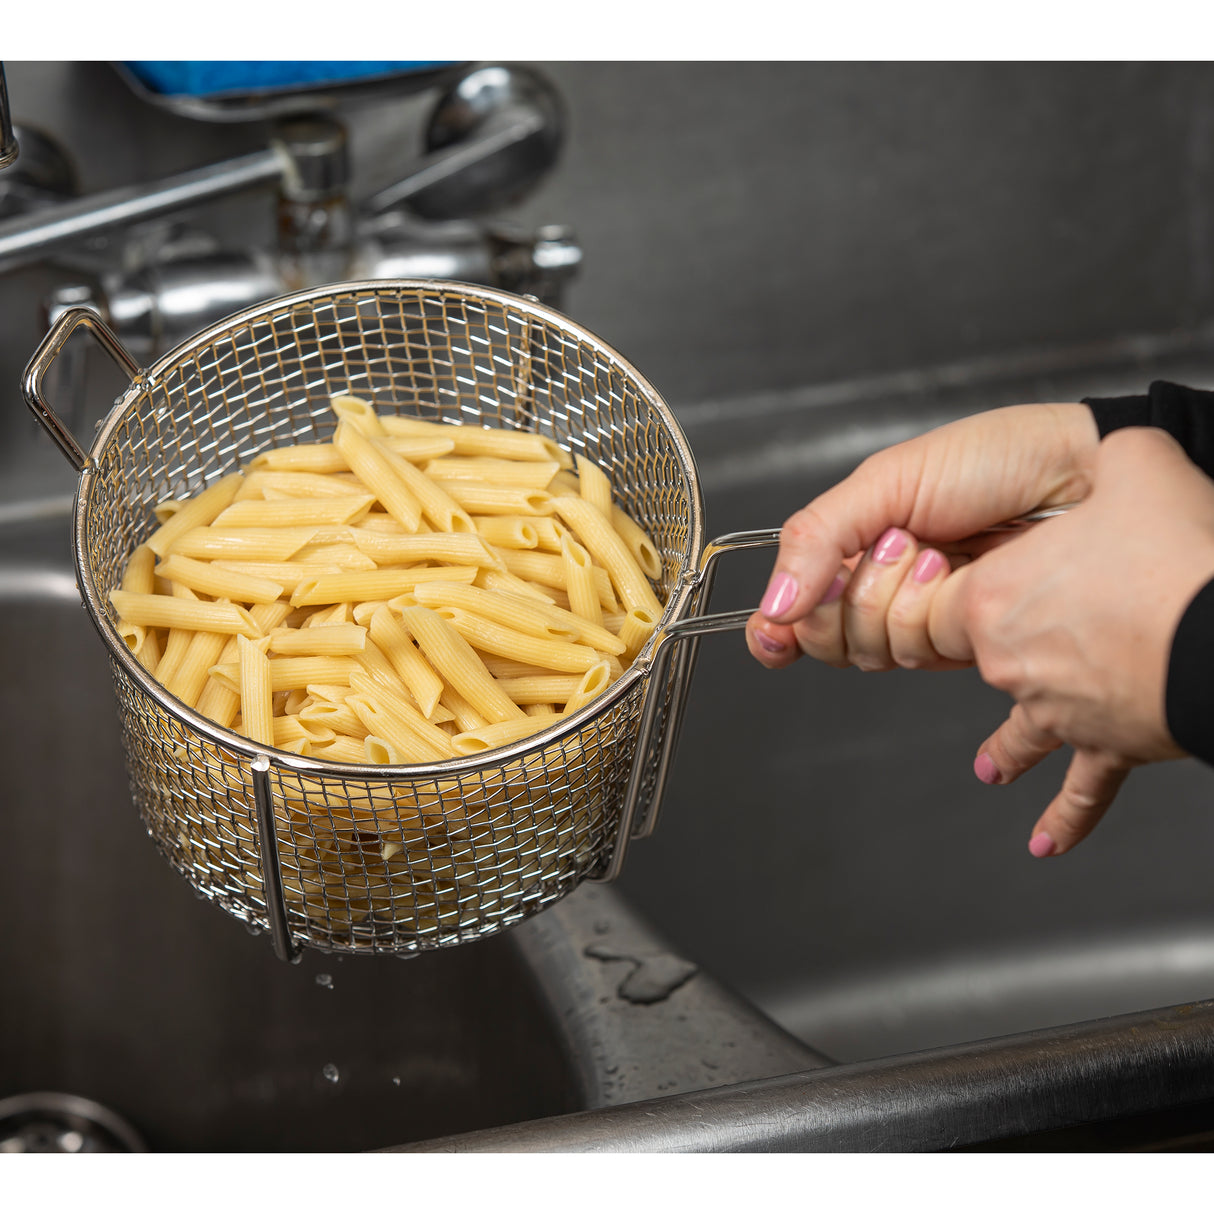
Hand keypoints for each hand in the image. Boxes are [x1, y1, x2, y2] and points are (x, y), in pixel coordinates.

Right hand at [747, 402, 1099, 668]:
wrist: (1081, 473)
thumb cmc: (994, 459)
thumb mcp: (887, 480)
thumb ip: (818, 536)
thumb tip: (774, 606)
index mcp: (853, 546)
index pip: (793, 609)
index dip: (777, 630)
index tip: (777, 632)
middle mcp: (882, 588)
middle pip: (826, 639)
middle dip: (852, 596)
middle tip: (895, 548)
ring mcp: (924, 618)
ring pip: (872, 652)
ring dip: (899, 600)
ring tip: (940, 552)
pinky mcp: (966, 642)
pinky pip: (921, 657)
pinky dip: (932, 619)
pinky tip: (958, 580)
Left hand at [923, 426, 1213, 855]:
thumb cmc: (1181, 552)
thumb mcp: (1137, 464)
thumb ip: (1111, 454)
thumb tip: (1115, 446)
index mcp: (996, 594)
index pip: (923, 597)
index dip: (923, 586)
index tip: (931, 575)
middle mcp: (1011, 659)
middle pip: (969, 659)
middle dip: (969, 655)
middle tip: (966, 654)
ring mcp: (1058, 707)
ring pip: (1018, 729)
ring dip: (1006, 747)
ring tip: (989, 767)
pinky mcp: (1109, 740)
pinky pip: (1081, 786)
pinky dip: (1064, 815)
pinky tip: (1043, 842)